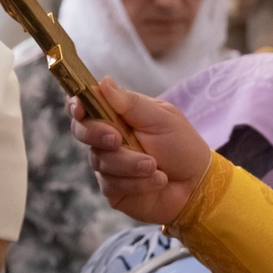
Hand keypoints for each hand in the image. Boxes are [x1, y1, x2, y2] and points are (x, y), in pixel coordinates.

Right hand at [69, 78, 211, 224]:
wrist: (197, 183)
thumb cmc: (182, 145)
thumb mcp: (162, 118)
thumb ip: (131, 103)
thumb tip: (103, 82)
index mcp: (117, 115)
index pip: (85, 105)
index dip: (76, 105)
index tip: (79, 108)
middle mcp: (107, 139)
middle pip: (82, 131)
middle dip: (97, 134)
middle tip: (118, 139)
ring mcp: (108, 165)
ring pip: (101, 161)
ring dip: (130, 163)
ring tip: (156, 166)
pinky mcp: (113, 189)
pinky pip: (112, 184)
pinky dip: (138, 182)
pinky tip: (159, 180)